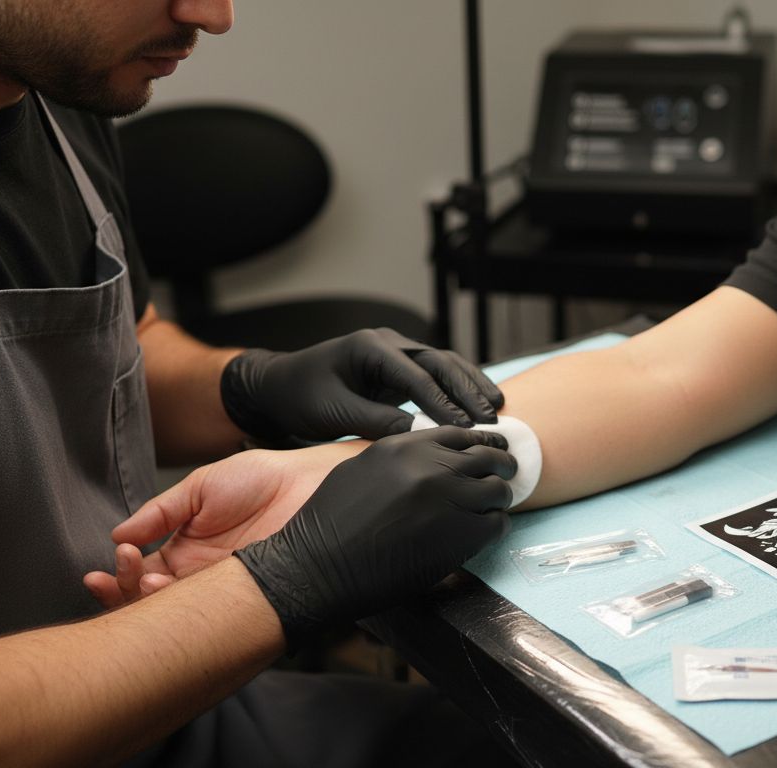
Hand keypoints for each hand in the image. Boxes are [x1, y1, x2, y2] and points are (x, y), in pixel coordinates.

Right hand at [83, 443, 362, 607]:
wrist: (311, 482)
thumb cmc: (262, 479)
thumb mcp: (201, 488)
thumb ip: (160, 512)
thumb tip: (118, 534)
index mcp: (184, 553)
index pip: (139, 577)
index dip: (118, 578)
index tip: (110, 564)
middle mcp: (200, 579)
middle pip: (151, 606)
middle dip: (126, 597)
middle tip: (124, 576)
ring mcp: (225, 592)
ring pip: (178, 618)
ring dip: (154, 604)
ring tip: (150, 582)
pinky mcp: (252, 601)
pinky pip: (217, 620)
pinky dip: (191, 613)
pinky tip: (180, 593)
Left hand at [220, 328, 503, 441]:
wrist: (280, 389)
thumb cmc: (301, 398)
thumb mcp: (334, 412)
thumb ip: (376, 421)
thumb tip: (421, 434)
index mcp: (369, 347)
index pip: (415, 376)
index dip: (442, 403)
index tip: (463, 428)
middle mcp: (387, 343)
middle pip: (438, 362)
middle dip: (466, 391)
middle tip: (489, 420)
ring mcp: (396, 352)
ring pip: (444, 364)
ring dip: (471, 386)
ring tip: (497, 409)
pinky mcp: (400, 368)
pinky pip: (437, 374)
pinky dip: (459, 388)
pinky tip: (481, 404)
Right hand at [236, 426, 515, 648]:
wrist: (317, 567)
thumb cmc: (328, 523)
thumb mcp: (360, 470)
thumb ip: (398, 457)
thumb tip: (428, 456)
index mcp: (404, 447)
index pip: (460, 434)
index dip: (482, 440)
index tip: (492, 446)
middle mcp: (430, 468)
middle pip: (488, 457)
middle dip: (502, 465)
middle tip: (508, 473)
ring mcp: (448, 502)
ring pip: (498, 490)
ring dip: (500, 497)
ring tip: (497, 504)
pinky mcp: (459, 537)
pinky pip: (495, 524)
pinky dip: (496, 526)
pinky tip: (486, 530)